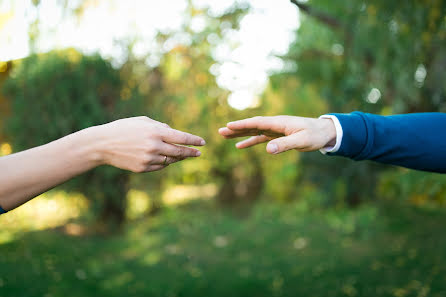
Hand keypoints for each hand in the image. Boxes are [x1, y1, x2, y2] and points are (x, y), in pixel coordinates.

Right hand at [87, 116, 204, 171]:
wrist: (103, 144)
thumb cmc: (124, 128)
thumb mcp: (143, 121)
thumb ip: (161, 126)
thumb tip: (174, 134)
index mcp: (156, 132)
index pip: (181, 137)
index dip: (194, 140)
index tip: (202, 143)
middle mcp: (154, 146)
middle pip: (179, 152)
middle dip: (191, 152)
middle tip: (198, 153)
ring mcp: (148, 159)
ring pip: (170, 161)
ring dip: (178, 158)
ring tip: (183, 155)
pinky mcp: (142, 168)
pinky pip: (159, 166)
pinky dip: (165, 163)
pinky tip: (166, 159)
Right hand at [218, 116, 335, 153]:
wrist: (325, 132)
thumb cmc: (315, 135)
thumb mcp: (302, 141)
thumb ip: (285, 145)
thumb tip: (268, 150)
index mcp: (279, 123)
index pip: (257, 123)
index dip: (242, 125)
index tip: (229, 125)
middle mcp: (275, 124)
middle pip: (252, 125)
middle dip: (236, 128)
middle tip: (220, 131)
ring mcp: (275, 129)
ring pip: (254, 131)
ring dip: (239, 133)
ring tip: (225, 135)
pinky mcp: (277, 136)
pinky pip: (260, 138)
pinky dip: (250, 141)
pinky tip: (240, 146)